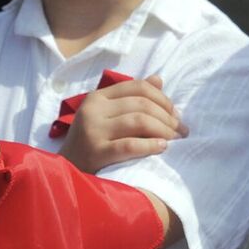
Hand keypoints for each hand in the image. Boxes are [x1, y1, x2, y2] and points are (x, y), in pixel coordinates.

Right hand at [59, 74, 184, 173]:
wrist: (68, 169)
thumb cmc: (94, 141)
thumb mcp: (109, 116)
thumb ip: (133, 97)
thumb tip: (158, 79)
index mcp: (98, 97)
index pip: (138, 87)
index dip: (163, 98)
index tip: (175, 113)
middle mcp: (93, 110)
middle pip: (142, 104)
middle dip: (167, 117)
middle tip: (181, 130)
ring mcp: (92, 130)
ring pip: (139, 121)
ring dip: (163, 130)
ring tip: (174, 139)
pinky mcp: (95, 152)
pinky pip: (130, 145)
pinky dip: (150, 145)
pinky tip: (162, 147)